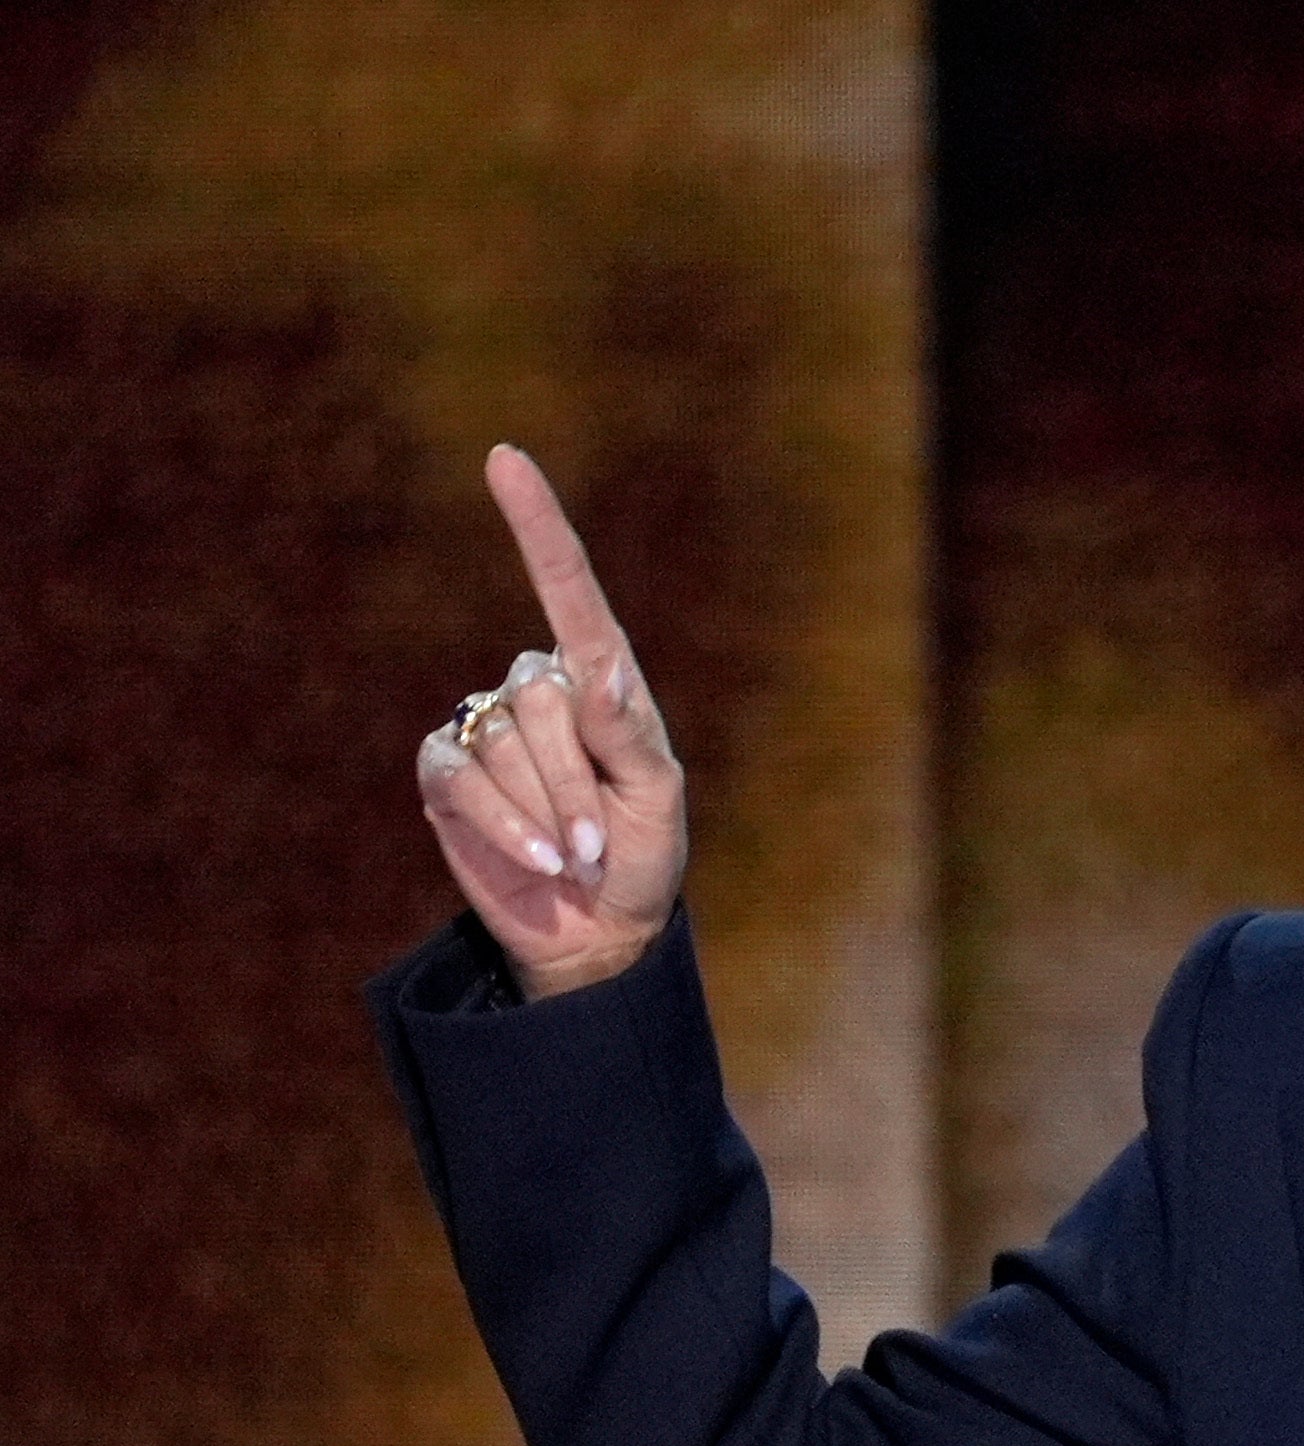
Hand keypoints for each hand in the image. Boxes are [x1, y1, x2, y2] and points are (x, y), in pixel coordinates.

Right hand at [413, 446, 687, 998]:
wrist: (598, 929)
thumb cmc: (642, 855)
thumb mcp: (657, 796)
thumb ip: (627, 728)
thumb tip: (597, 661)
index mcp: (599, 682)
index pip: (567, 591)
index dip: (536, 526)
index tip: (506, 460)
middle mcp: (538, 690)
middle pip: (544, 704)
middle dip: (577, 785)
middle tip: (598, 840)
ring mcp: (487, 728)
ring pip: (505, 746)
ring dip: (546, 813)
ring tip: (571, 852)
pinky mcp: (447, 773)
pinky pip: (461, 778)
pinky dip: (502, 824)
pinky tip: (533, 856)